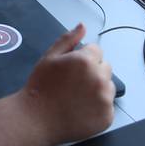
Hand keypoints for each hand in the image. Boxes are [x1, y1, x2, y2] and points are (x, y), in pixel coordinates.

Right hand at [18, 23, 114, 145]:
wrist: (36, 119)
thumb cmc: (40, 87)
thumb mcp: (49, 57)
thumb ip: (68, 39)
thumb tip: (82, 26)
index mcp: (86, 61)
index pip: (96, 51)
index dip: (82, 58)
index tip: (70, 70)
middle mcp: (100, 78)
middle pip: (105, 67)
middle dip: (92, 71)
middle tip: (72, 83)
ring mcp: (105, 99)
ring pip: (108, 86)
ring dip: (97, 89)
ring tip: (76, 97)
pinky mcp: (107, 116)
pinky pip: (107, 106)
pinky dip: (97, 107)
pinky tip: (80, 108)